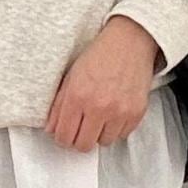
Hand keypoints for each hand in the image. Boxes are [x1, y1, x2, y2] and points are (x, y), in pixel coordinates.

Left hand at [44, 17, 161, 150]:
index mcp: (77, 96)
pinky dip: (116, 128)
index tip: (65, 133)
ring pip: (103, 142)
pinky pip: (122, 135)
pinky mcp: (136, 113)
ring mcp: (119, 111)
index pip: (64, 136)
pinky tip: (113, 112)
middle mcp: (98, 106)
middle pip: (83, 145)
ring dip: (99, 134)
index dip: (62, 138)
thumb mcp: (71, 76)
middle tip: (80, 129)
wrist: (129, 42)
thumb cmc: (100, 55)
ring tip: (99, 116)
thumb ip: (58, 105)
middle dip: (79, 139)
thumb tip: (51, 128)